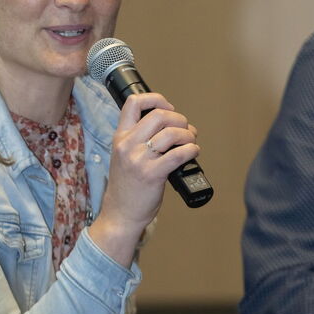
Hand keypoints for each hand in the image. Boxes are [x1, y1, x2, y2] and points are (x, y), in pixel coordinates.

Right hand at [89, 92, 199, 267]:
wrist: (120, 214)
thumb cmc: (126, 186)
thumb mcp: (124, 156)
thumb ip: (138, 139)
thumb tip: (170, 125)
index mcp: (120, 137)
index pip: (133, 103)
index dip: (155, 99)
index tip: (168, 108)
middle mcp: (128, 145)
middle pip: (159, 115)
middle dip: (179, 119)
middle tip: (185, 129)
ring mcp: (139, 160)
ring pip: (172, 133)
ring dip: (189, 135)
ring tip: (191, 143)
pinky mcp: (153, 174)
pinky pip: (179, 154)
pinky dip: (192, 150)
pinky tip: (193, 154)